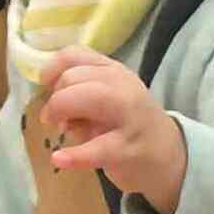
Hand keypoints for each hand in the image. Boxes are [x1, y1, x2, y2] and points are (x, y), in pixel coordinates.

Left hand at [38, 45, 187, 211]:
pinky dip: (75, 155)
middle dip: (56, 96)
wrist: (168, 155)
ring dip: (64, 110)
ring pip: (94, 98)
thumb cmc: (126, 124)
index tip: (45, 87)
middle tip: (51, 118)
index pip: (75, 55)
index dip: (51, 69)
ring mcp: (130, 117)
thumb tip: (48, 105)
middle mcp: (124, 88)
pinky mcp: (130, 149)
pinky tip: (59, 159)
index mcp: (113, 72)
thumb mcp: (104, 101)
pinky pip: (99, 149)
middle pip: (77, 76)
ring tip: (59, 128)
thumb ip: (76, 95)